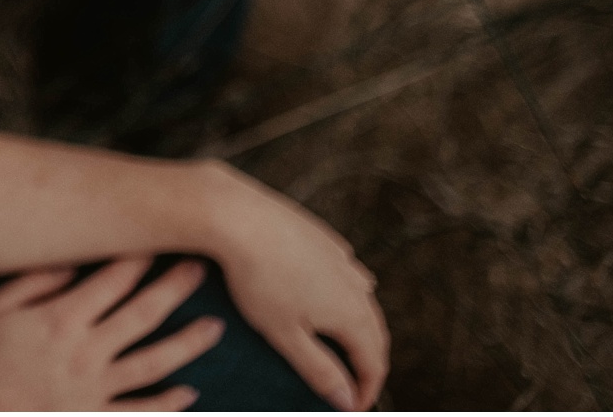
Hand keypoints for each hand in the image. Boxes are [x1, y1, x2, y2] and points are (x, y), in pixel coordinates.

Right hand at [0, 257, 223, 410]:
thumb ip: (32, 285)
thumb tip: (71, 265)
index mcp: (60, 320)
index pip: (110, 281)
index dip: (136, 258)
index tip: (157, 238)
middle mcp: (85, 353)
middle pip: (141, 315)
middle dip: (173, 288)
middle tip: (200, 268)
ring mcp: (93, 390)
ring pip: (153, 363)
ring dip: (187, 343)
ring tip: (213, 327)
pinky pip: (138, 411)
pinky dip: (167, 404)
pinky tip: (189, 394)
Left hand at [200, 162, 388, 409]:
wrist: (238, 215)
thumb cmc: (256, 278)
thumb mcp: (285, 334)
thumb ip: (319, 369)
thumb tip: (347, 401)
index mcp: (352, 313)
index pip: (374, 362)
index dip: (368, 389)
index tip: (353, 407)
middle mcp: (356, 283)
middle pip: (375, 331)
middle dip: (369, 360)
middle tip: (355, 382)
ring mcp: (342, 257)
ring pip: (363, 299)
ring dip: (361, 325)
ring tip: (347, 342)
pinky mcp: (324, 238)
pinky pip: (346, 271)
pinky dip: (346, 292)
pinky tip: (334, 292)